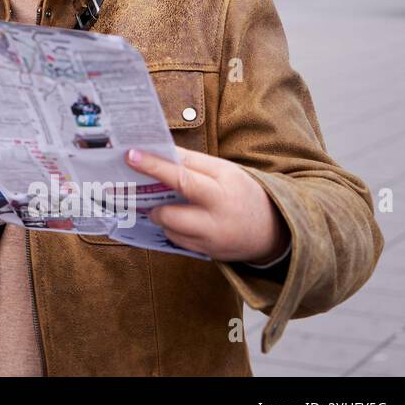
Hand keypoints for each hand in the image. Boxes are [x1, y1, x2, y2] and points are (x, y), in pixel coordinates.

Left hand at [125, 147, 290, 262]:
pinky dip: (172, 228)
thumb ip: (191, 162)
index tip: (131, 156)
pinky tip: (177, 219)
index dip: (154, 166)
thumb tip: (158, 151)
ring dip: (161, 216)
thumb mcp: (224, 171)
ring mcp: (213, 240)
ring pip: (170, 230)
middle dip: (151, 205)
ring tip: (162, 205)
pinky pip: (178, 241)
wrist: (274, 229)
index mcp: (222, 189)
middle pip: (170, 214)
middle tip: (141, 194)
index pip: (182, 177)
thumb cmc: (242, 192)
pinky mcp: (209, 253)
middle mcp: (217, 218)